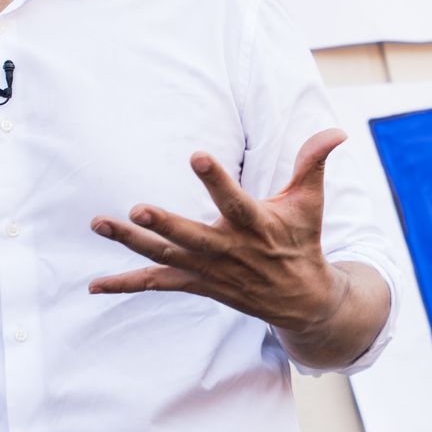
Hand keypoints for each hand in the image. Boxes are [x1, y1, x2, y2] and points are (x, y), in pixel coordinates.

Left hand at [89, 129, 349, 334]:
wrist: (302, 300)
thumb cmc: (302, 241)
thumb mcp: (311, 202)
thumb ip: (313, 163)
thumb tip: (336, 131)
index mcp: (257, 226)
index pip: (235, 201)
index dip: (216, 180)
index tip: (197, 154)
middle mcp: (229, 251)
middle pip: (192, 237)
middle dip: (164, 224)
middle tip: (138, 209)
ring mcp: (210, 271)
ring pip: (165, 258)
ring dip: (131, 243)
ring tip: (100, 223)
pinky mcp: (197, 284)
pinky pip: (157, 284)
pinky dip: (126, 284)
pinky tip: (94, 285)